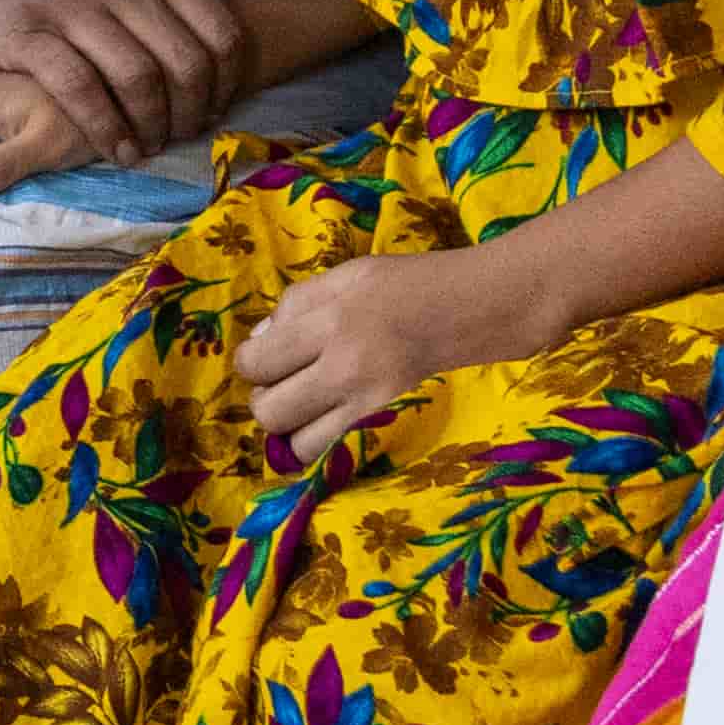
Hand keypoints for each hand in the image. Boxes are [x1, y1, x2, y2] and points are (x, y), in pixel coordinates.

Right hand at [0, 0, 269, 171]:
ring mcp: (70, 2)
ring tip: (146, 148)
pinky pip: (80, 90)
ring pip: (137, 79)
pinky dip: (105, 128)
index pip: (219, 32)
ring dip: (150, 128)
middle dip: (190, 114)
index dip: (225, 84)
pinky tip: (113, 149)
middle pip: (184, 62)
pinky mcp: (28, 32)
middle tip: (179, 137)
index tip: (211, 111)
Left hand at [234, 244, 545, 462]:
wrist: (473, 308)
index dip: (250, 362)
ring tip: (306, 406)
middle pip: (268, 409)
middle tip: (284, 383)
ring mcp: (365, 397)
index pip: (256, 360)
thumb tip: (259, 340)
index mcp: (327, 318)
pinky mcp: (384, 417)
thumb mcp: (344, 276)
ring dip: (291, 428)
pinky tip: (324, 424)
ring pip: (295, 440)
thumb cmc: (407, 283)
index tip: (266, 356)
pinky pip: (330, 449)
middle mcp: (342, 363)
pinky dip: (317, 444)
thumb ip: (294, 305)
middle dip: (266, 398)